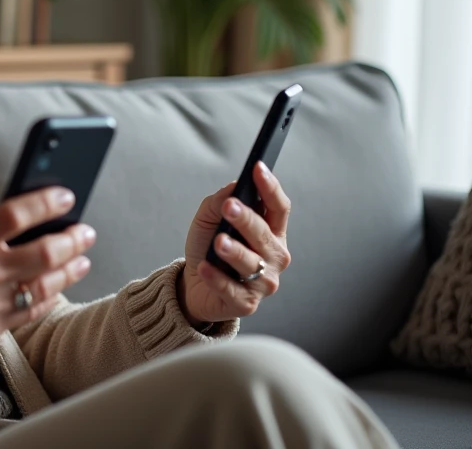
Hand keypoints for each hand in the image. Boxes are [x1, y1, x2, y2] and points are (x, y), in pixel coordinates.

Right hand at [0, 188, 95, 387]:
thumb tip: (0, 210)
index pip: (15, 215)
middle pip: (43, 252)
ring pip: (45, 285)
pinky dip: (49, 297)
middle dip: (72, 239)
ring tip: (82, 259)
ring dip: (70, 270)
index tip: (65, 196)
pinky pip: (30, 311)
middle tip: (86, 231)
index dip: (46, 203)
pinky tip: (58, 287)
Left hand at [180, 162, 291, 326]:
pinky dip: (217, 278)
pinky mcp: (246, 303)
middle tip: (229, 206)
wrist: (193, 284)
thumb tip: (233, 188)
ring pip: (251, 264)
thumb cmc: (207, 247)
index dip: (270, 188)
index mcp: (271, 232)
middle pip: (264, 234)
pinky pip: (232, 289)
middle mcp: (274, 256)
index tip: (258, 168)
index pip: (278, 208)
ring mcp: (264, 282)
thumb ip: (219, 202)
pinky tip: (205, 268)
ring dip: (234, 251)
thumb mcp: (208, 220)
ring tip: (218, 242)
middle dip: (247, 219)